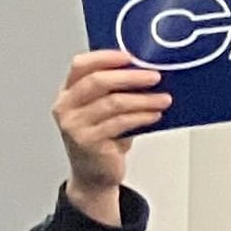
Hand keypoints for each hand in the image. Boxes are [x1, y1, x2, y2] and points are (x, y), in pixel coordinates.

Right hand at [51, 50, 167, 228]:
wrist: (95, 174)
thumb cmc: (105, 137)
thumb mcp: (106, 110)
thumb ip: (116, 91)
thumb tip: (150, 72)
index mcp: (68, 92)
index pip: (81, 65)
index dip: (105, 57)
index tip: (130, 56)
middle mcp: (66, 107)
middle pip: (97, 82)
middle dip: (130, 77)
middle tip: (155, 76)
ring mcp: (74, 125)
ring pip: (113, 103)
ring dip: (144, 99)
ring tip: (164, 98)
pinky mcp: (87, 141)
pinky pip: (120, 123)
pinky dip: (142, 116)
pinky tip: (155, 114)